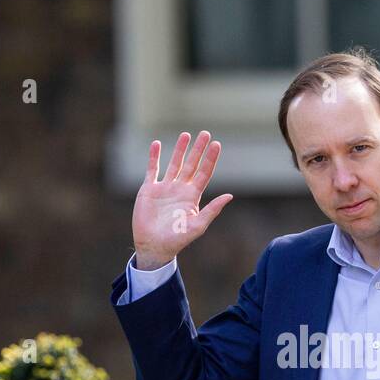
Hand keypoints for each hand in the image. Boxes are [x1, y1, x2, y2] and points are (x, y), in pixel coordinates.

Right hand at [132, 131, 233, 270]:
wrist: (154, 246)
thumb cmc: (177, 239)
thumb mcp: (198, 225)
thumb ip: (212, 210)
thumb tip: (230, 196)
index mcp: (192, 196)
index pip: (204, 173)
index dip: (210, 159)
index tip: (216, 144)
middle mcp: (180, 189)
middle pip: (191, 164)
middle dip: (198, 149)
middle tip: (205, 133)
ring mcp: (164, 188)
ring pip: (173, 164)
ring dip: (179, 149)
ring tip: (186, 134)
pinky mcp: (149, 189)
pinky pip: (152, 169)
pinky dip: (154, 157)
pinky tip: (157, 144)